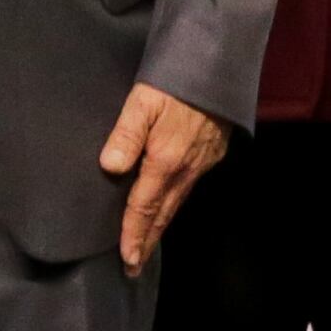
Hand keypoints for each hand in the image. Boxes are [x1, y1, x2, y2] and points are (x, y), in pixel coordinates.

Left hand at [101, 82, 227, 274]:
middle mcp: (186, 168)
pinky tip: (169, 205)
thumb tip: (110, 168)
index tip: (128, 260)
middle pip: (163, 213)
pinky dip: (175, 204)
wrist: (220, 65)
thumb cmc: (175, 79)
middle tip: (135, 265)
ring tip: (147, 243)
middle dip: (148, 241)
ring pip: (178, 202)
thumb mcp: (142, 101)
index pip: (144, 206)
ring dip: (161, 225)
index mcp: (165, 160)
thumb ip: (126, 135)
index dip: (134, 234)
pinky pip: (189, 188)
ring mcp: (202, 162)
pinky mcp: (212, 152)